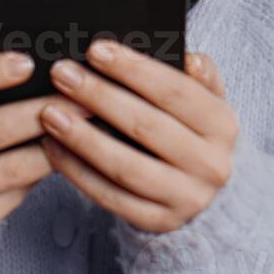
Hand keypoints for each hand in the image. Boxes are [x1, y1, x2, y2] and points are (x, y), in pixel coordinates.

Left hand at [39, 40, 238, 232]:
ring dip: (82, 137)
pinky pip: (110, 196)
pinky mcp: (158, 222)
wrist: (210, 196)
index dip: (134, 69)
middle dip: (98, 96)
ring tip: (49, 113)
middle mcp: (210, 164)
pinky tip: (54, 148)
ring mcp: (185, 198)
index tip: (95, 50)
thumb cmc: (194, 133)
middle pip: (145, 126)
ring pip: (124, 166)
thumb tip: (187, 57)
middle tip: (62, 75)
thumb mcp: (208, 103)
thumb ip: (199, 77)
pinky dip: (78, 171)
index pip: (175, 91)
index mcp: (223, 125)